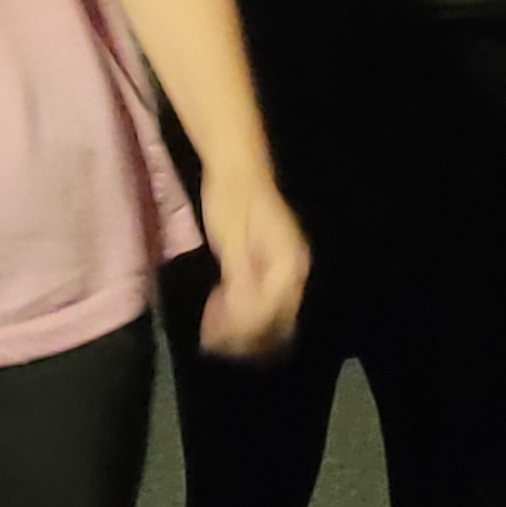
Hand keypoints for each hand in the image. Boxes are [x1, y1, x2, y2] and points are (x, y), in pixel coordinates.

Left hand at [193, 161, 308, 360]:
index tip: (209, 334)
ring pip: (272, 318)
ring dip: (244, 329)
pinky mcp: (278, 268)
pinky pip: (267, 303)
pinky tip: (222, 311)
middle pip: (275, 323)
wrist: (238, 168)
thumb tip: (242, 315)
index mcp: (288, 266)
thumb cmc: (230, 200)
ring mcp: (289, 271)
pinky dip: (245, 314)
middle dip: (242, 336)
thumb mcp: (230, 241)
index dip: (238, 331)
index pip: (267, 315)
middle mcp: (296, 272)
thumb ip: (240, 280)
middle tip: (209, 337)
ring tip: (212, 328)